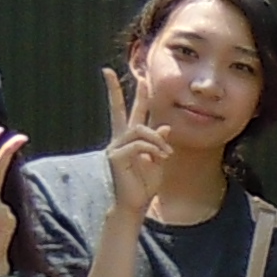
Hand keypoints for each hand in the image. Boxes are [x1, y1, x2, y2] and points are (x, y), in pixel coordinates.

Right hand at [98, 66, 167, 222]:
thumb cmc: (144, 186)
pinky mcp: (115, 156)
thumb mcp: (158, 162)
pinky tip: (161, 157)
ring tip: (166, 154)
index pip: (128, 114)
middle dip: (115, 91)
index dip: (133, 96)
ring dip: (157, 140)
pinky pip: (139, 145)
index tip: (139, 78)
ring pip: (139, 130)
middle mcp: (118, 140)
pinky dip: (153, 149)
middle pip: (118, 110)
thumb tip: (165, 127)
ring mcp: (114, 147)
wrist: (134, 204)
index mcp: (128, 140)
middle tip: (110, 72)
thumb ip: (159, 144)